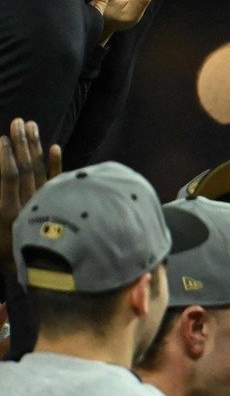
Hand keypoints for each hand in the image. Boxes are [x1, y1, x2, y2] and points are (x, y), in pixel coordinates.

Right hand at [1, 117, 61, 261]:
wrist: (34, 274)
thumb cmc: (4, 250)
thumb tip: (4, 176)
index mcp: (7, 214)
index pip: (8, 178)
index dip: (4, 157)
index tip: (1, 138)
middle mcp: (29, 207)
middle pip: (25, 170)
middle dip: (21, 144)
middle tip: (18, 121)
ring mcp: (44, 207)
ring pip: (40, 173)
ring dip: (35, 147)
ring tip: (31, 125)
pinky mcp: (56, 207)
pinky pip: (57, 184)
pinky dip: (56, 165)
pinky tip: (55, 147)